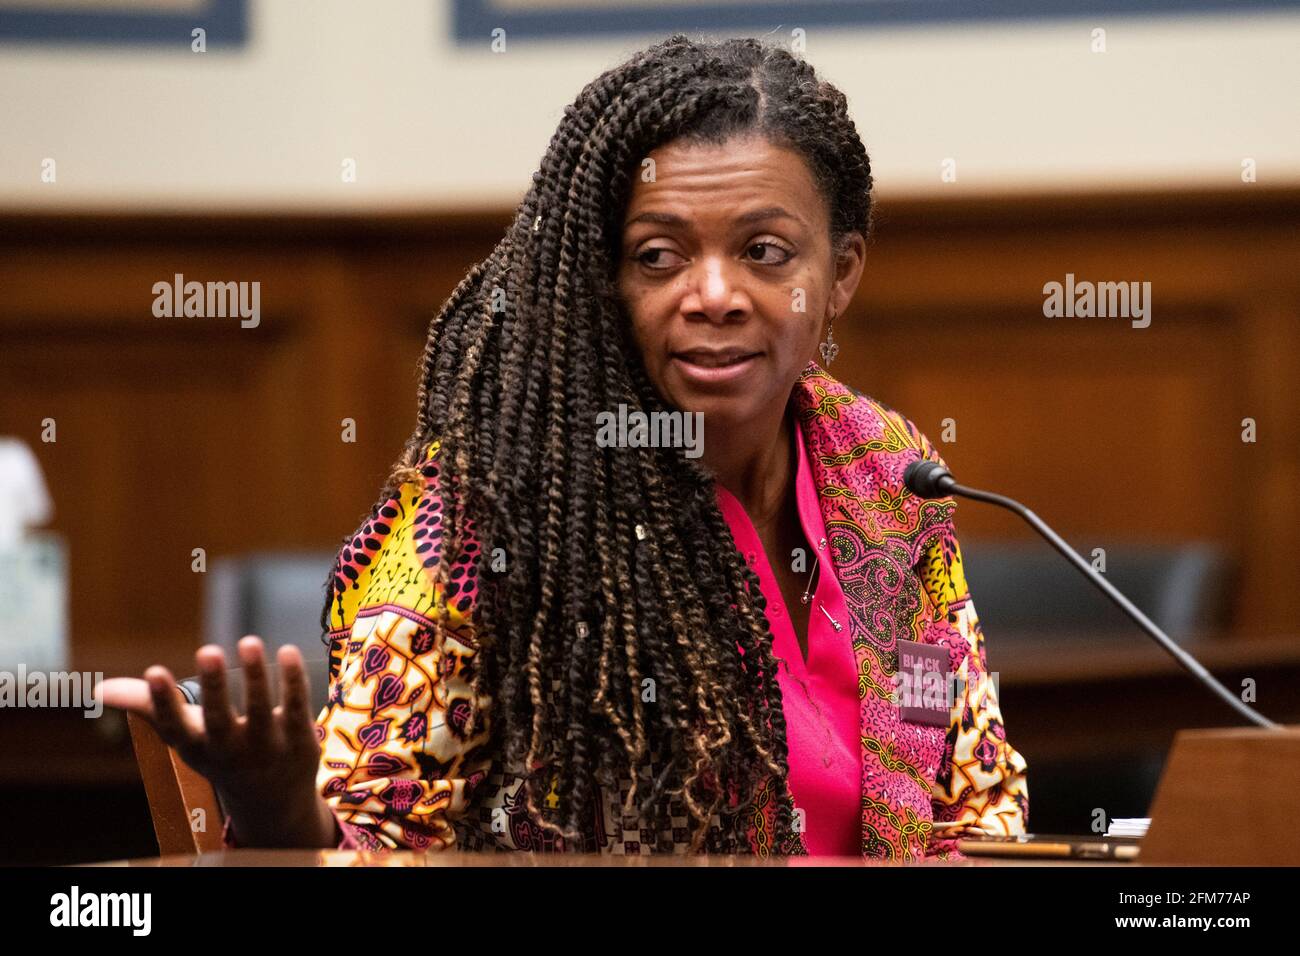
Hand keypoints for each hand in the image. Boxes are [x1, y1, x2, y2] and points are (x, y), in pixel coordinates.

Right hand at [95, 636, 336, 847]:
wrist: (271, 799)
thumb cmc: (218, 752)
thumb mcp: (184, 735)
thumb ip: (148, 706)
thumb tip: (98, 689)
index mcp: (196, 748)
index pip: (175, 728)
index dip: (163, 702)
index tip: (154, 670)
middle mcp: (230, 752)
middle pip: (220, 721)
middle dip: (213, 688)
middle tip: (207, 649)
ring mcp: (267, 749)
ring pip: (263, 712)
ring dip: (256, 677)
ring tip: (249, 640)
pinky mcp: (299, 741)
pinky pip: (297, 707)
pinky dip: (293, 681)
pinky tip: (288, 650)